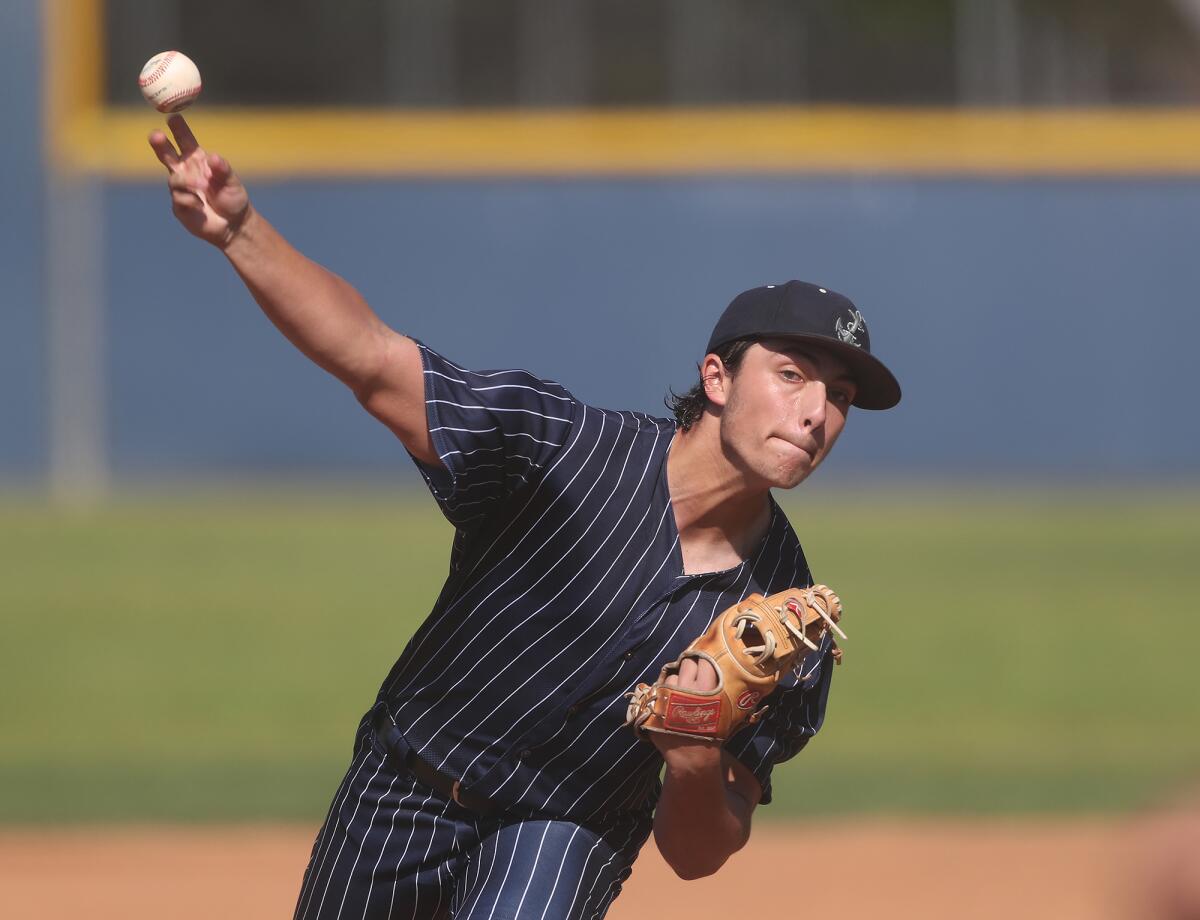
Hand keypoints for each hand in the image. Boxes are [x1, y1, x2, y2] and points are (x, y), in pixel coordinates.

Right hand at [148, 115, 249, 248]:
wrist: (233, 226)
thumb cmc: (233, 199)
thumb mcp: (233, 183)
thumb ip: (223, 170)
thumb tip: (213, 158)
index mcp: (198, 161)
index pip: (185, 141)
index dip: (179, 129)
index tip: (173, 117)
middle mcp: (186, 172)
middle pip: (167, 154)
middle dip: (159, 144)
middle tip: (155, 135)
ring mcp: (180, 189)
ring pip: (174, 179)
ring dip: (187, 181)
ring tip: (202, 187)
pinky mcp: (179, 206)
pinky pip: (178, 198)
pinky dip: (190, 200)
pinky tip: (200, 206)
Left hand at [649, 657, 722, 762]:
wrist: (691, 756)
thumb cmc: (711, 734)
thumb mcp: (721, 710)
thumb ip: (716, 689)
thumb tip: (711, 669)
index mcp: (708, 689)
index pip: (704, 661)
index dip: (704, 663)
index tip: (704, 666)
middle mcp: (688, 688)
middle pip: (687, 663)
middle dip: (690, 668)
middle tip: (692, 677)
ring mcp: (671, 694)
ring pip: (672, 676)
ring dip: (676, 681)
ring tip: (680, 693)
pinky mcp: (657, 702)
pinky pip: (660, 688)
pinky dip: (664, 692)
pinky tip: (669, 702)